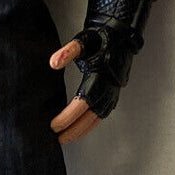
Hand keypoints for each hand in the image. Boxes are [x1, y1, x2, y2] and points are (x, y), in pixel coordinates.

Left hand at [49, 0, 161, 140]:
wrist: (121, 35)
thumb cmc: (101, 37)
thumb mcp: (83, 40)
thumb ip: (68, 51)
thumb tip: (53, 62)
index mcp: (101, 76)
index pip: (83, 103)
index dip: (68, 116)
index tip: (53, 125)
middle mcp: (109, 87)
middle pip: (92, 117)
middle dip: (74, 130)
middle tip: (57, 139)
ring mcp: (113, 92)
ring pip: (98, 118)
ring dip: (82, 130)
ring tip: (66, 138)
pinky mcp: (113, 93)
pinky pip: (102, 114)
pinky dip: (90, 124)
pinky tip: (79, 128)